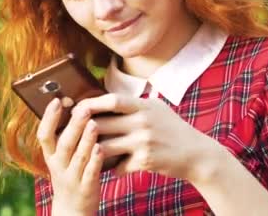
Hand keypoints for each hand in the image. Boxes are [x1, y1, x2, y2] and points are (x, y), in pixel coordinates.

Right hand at [36, 97, 102, 214]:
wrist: (72, 210)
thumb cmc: (69, 175)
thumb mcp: (60, 158)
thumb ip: (65, 137)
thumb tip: (74, 106)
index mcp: (50, 156)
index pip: (44, 135)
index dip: (49, 118)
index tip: (56, 100)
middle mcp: (58, 166)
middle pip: (64, 144)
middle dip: (73, 125)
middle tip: (83, 108)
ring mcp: (71, 177)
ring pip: (78, 157)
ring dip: (86, 140)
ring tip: (94, 123)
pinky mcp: (86, 188)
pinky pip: (90, 173)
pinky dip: (95, 161)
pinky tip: (101, 148)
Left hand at [74, 93, 219, 179]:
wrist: (197, 154)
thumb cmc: (173, 129)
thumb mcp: (157, 109)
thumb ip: (135, 104)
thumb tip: (107, 99)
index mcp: (144, 106)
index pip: (112, 100)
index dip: (92, 103)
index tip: (77, 107)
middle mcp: (144, 122)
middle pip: (103, 124)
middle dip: (84, 129)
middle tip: (70, 132)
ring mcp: (144, 142)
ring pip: (106, 146)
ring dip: (93, 150)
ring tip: (83, 151)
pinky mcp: (146, 161)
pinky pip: (118, 166)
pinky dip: (110, 168)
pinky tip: (106, 168)